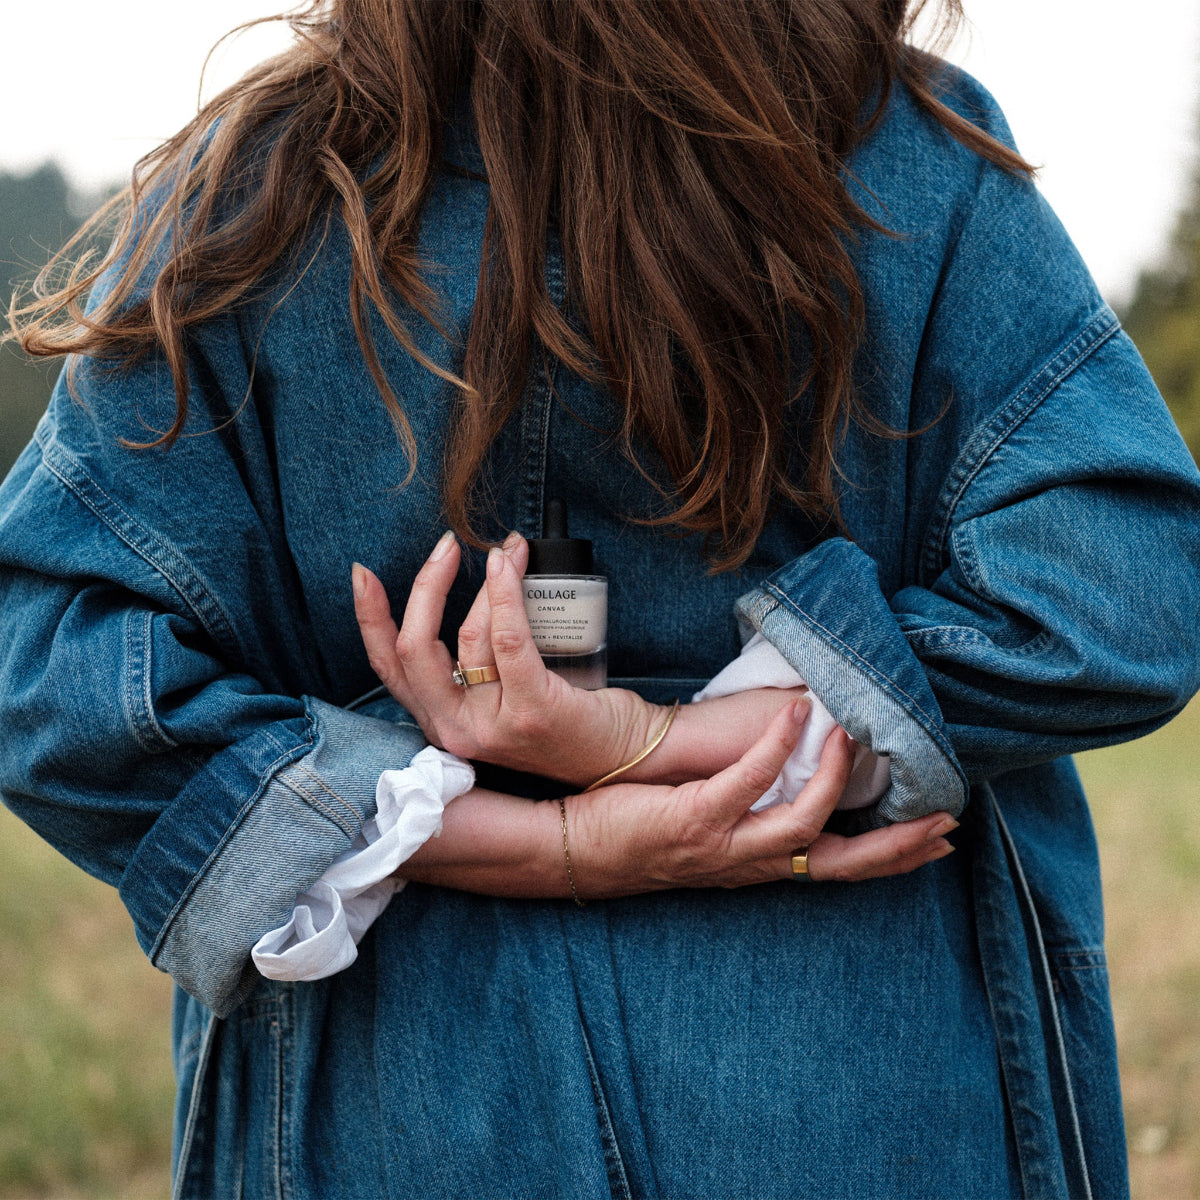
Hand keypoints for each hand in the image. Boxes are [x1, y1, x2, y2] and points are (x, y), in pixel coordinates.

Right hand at [353, 531, 664, 784]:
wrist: (622, 756)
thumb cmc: (565, 717)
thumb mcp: (500, 696)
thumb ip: (473, 662)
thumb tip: (464, 582)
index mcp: (442, 723)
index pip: (389, 667)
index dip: (370, 618)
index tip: (363, 574)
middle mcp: (457, 731)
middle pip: (414, 648)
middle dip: (426, 586)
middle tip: (446, 546)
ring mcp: (493, 727)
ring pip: (469, 636)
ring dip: (490, 581)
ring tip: (512, 550)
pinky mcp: (532, 712)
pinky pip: (508, 639)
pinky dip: (505, 594)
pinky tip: (509, 565)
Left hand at [566, 701, 956, 895]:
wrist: (581, 852)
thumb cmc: (643, 833)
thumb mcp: (709, 830)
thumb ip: (750, 809)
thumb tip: (784, 770)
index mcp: (758, 865)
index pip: (838, 868)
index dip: (890, 857)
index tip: (936, 841)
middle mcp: (749, 864)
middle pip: (840, 864)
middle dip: (895, 844)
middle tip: (944, 820)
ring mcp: (724, 844)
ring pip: (802, 823)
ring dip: (837, 778)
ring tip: (856, 734)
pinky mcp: (695, 817)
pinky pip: (747, 781)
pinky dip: (776, 748)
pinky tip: (796, 716)